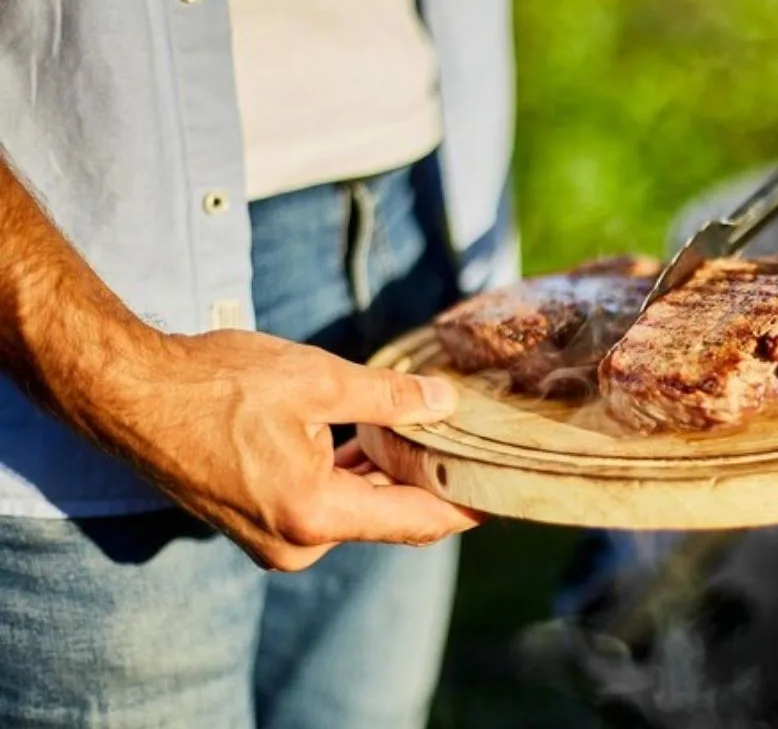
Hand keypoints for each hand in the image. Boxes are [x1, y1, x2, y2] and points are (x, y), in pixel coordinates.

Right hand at [99, 329, 479, 570]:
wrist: (128, 395)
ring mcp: (272, 540)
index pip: (417, 520)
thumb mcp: (317, 380)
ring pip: (356, 512)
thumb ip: (389, 399)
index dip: (465, 504)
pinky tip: (374, 445)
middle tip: (474, 446)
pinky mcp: (256, 524)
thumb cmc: (215, 384)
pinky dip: (352, 480)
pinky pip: (323, 508)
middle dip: (429, 482)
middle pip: (389, 518)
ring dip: (389, 478)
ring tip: (432, 438)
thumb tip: (446, 403)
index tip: (504, 489)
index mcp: (315, 516)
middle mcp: (296, 544)